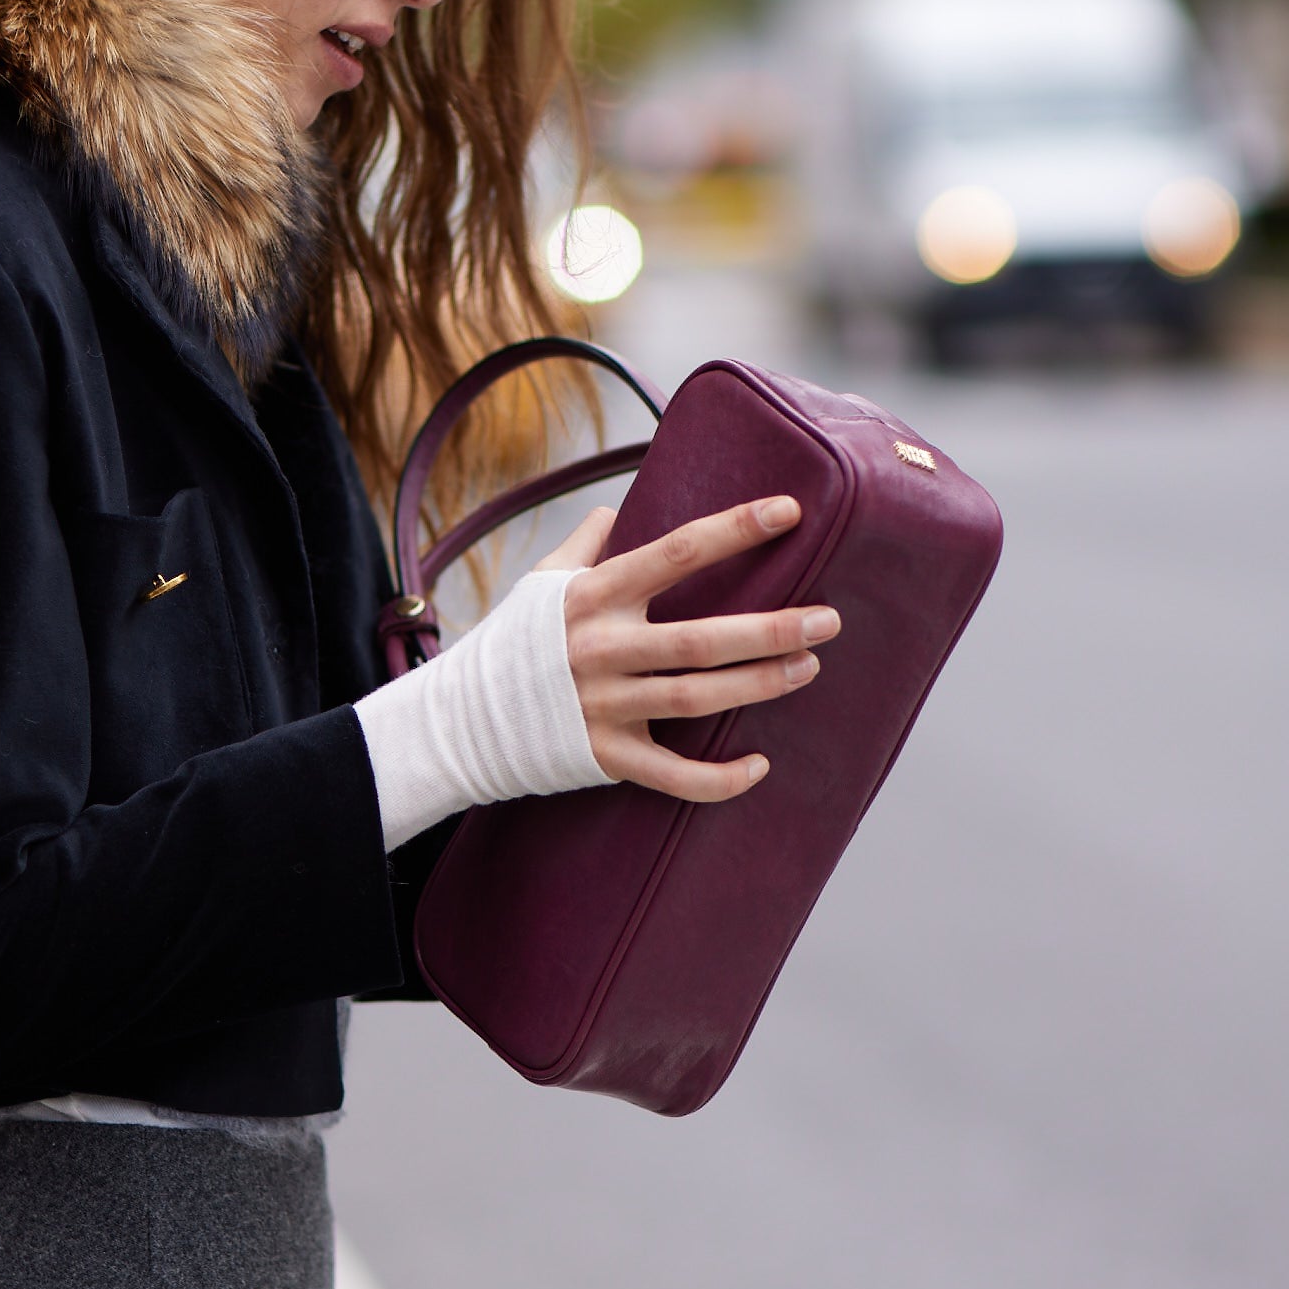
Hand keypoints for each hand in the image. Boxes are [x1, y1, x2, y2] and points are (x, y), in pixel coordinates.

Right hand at [536, 495, 838, 802]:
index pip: (674, 553)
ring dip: (759, 684)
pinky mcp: (605, 756)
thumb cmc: (513, 643)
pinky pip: (672, 775)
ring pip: (696, 699)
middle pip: (700, 639)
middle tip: (828, 620)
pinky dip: (718, 778)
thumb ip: (584, 546)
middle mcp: (600, 649)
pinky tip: (759, 766)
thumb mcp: (539, 582)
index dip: (734, 529)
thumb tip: (616, 511)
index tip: (789, 511)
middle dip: (771, 629)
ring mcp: (603, 706)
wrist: (461, 720)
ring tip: (808, 667)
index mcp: (593, 598)